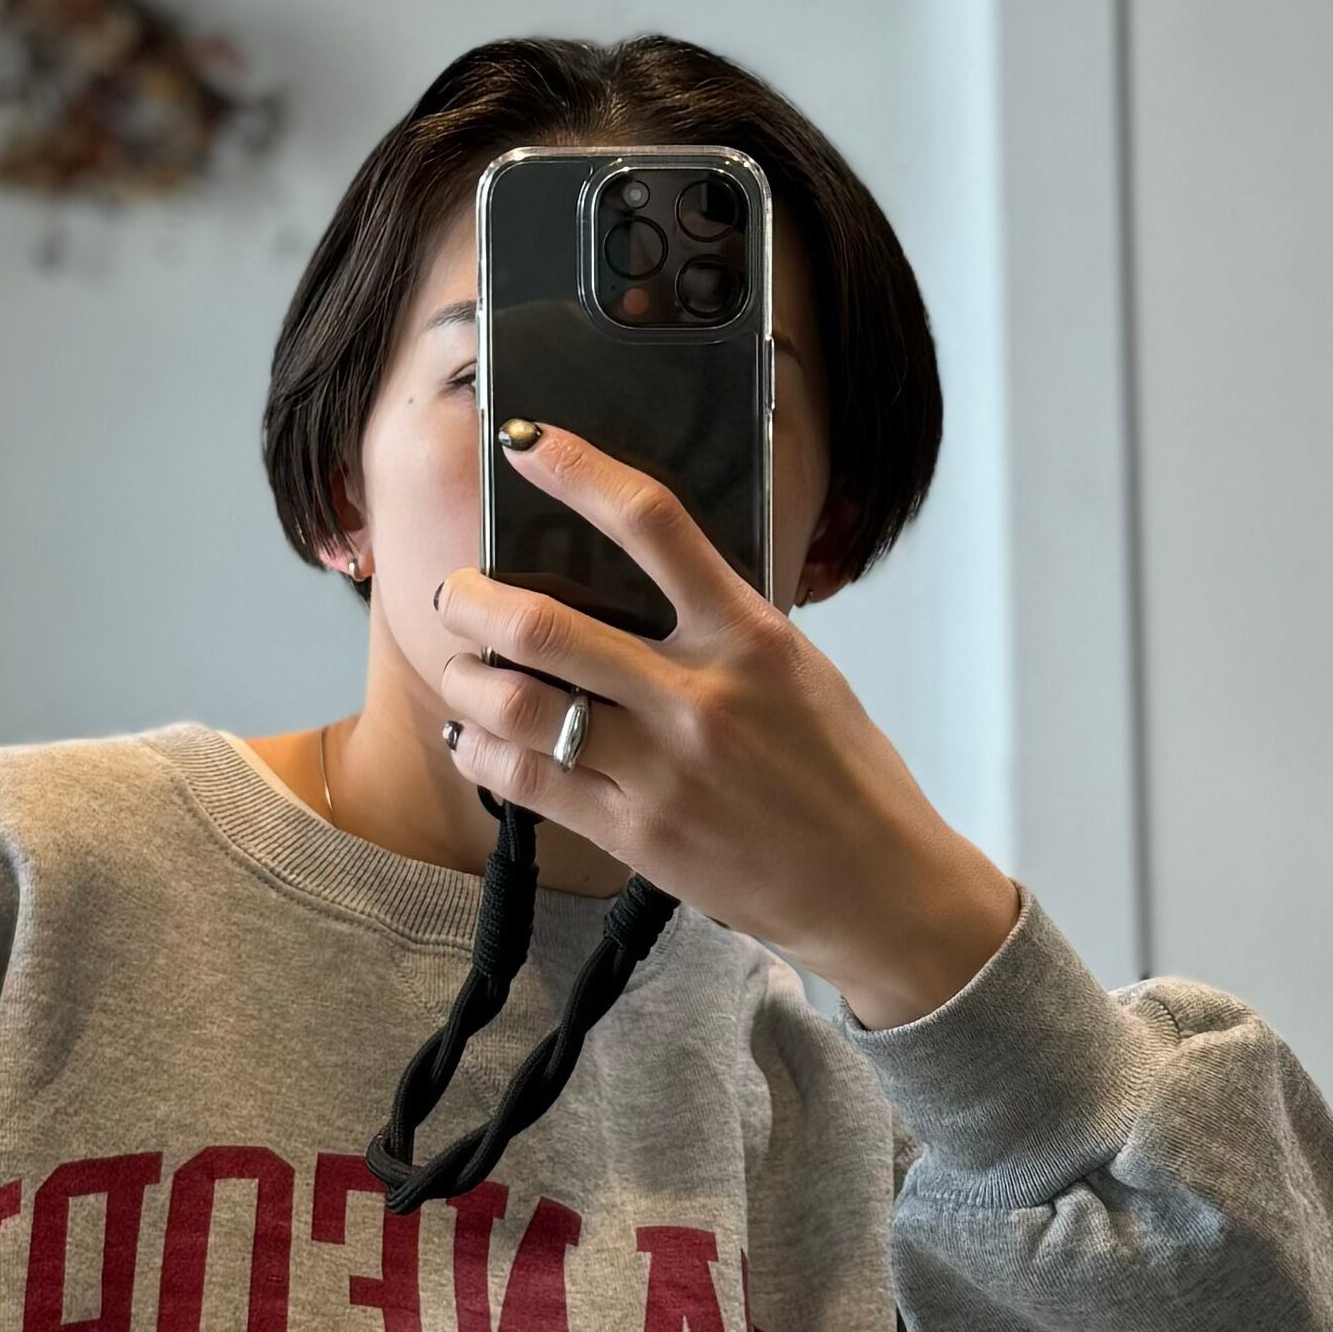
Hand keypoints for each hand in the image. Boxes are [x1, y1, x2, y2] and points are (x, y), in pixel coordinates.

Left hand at [433, 424, 1018, 1026]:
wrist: (875, 887)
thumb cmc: (844, 774)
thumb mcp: (801, 673)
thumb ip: (724, 627)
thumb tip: (646, 581)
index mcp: (751, 637)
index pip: (653, 523)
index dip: (576, 471)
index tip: (524, 444)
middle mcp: (699, 696)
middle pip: (546, 625)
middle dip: (474, 601)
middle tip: (457, 594)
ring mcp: (662, 769)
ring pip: (519, 706)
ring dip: (467, 678)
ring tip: (462, 669)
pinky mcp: (636, 834)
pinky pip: (527, 783)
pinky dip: (483, 752)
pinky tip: (478, 739)